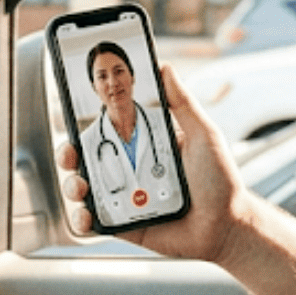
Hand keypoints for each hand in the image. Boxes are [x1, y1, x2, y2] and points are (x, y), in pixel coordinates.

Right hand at [56, 64, 250, 261]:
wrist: (227, 226)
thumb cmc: (220, 181)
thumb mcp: (203, 134)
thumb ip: (182, 103)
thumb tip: (164, 68)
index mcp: (144, 146)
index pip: (108, 130)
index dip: (86, 122)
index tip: (74, 111)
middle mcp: (130, 171)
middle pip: (86, 158)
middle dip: (68, 153)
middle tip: (71, 152)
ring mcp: (125, 198)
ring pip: (83, 189)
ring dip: (72, 184)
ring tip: (81, 186)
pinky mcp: (124, 225)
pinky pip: (94, 221)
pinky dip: (82, 219)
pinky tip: (87, 214)